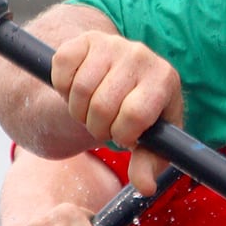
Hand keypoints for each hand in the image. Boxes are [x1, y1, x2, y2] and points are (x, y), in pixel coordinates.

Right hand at [50, 31, 182, 191]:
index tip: (124, 135)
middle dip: (97, 126)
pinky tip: (78, 89)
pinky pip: (61, 69)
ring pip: (79, 90)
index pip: (134, 115)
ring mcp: (112, 43)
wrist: (116, 78)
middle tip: (104, 124)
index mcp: (165, 79)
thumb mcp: (149, 142)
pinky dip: (62, 88)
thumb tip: (145, 187)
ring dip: (78, 110)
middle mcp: (141, 55)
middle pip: (102, 106)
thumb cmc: (138, 116)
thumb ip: (148, 165)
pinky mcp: (85, 38)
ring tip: (92, 109)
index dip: (122, 134)